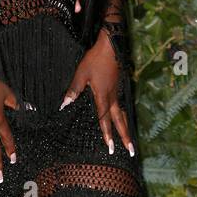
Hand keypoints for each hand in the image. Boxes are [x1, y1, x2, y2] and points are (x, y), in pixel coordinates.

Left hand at [58, 31, 133, 156]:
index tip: (110, 147)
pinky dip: (123, 117)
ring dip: (125, 128)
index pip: (105, 119)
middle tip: (131, 151)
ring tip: (129, 141)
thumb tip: (64, 104)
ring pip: (122, 114)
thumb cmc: (94, 60)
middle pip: (120, 121)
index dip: (107, 134)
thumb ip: (73, 90)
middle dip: (125, 136)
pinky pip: (121, 106)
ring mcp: (117, 92)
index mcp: (103, 96)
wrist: (110, 46)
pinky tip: (121, 120)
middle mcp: (112, 97)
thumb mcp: (80, 74)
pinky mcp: (118, 87)